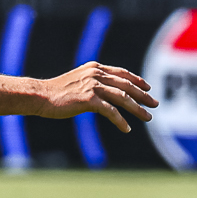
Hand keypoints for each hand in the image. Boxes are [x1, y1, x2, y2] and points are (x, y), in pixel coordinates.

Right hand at [30, 62, 155, 132]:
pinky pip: (111, 111)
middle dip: (143, 95)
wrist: (41, 96)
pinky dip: (121, 121)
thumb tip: (103, 91)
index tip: (147, 87)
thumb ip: (92, 82)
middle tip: (155, 104)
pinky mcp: (89, 100)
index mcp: (95, 68)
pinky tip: (127, 129)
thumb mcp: (77, 81)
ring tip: (148, 118)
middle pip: (127, 85)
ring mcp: (93, 86)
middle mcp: (96, 74)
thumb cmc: (56, 92)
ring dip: (138, 109)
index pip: (122, 73)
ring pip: (123, 98)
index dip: (137, 80)